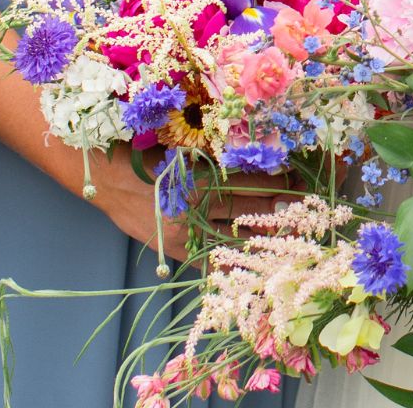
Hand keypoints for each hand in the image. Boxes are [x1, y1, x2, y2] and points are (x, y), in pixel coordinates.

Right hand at [89, 150, 295, 260]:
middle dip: (282, 209)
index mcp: (197, 181)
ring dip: (265, 236)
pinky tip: (257, 259)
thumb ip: (219, 159)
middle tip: (306, 205)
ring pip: (237, 241)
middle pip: (250, 212)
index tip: (301, 178)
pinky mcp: (179, 252)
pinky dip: (236, 259)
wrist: (106, 181)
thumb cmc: (146, 156)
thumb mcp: (185, 150)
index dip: (279, 181)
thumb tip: (260, 160)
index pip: (251, 183)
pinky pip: (215, 262)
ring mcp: (187, 237)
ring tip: (291, 231)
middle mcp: (194, 212)